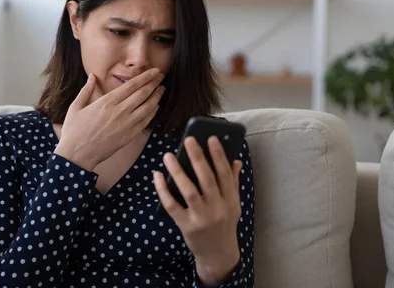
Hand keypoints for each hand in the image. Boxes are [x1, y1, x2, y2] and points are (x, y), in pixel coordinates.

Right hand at [54, 68, 164, 170]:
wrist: (77, 154)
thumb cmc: (74, 131)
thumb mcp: (76, 107)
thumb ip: (86, 90)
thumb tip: (92, 76)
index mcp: (107, 101)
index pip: (132, 85)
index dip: (146, 77)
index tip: (154, 71)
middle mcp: (119, 111)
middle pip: (143, 93)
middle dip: (154, 83)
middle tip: (161, 76)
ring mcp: (126, 124)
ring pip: (147, 107)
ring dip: (157, 96)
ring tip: (162, 89)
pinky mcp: (129, 136)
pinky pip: (145, 122)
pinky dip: (153, 112)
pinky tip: (156, 107)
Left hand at [154, 136, 242, 285]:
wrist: (218, 254)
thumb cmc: (224, 224)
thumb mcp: (234, 205)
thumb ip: (233, 183)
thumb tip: (236, 161)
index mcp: (230, 200)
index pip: (224, 174)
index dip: (218, 155)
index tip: (210, 138)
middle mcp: (217, 208)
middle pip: (207, 180)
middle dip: (197, 158)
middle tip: (188, 140)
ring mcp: (201, 218)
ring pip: (188, 191)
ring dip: (178, 172)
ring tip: (168, 155)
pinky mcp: (186, 226)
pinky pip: (172, 206)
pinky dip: (163, 190)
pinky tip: (157, 176)